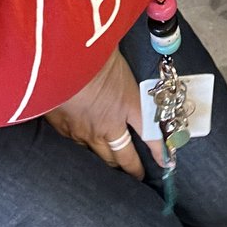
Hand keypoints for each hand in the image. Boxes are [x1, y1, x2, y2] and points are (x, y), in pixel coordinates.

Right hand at [45, 48, 157, 177]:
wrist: (60, 60)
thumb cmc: (92, 52)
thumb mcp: (117, 61)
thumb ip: (122, 74)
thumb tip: (125, 67)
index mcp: (128, 104)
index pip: (150, 134)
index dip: (158, 151)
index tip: (167, 163)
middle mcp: (109, 124)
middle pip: (124, 155)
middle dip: (131, 167)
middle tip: (137, 175)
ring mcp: (85, 131)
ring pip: (100, 156)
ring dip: (108, 159)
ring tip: (112, 165)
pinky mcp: (64, 130)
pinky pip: (78, 146)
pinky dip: (84, 147)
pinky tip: (84, 144)